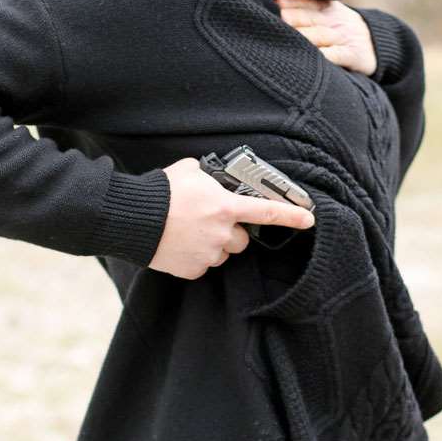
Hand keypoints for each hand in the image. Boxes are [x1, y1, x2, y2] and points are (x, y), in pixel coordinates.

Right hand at [149, 157, 314, 279]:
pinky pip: (202, 265)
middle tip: (209, 222)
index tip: (309, 219)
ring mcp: (208, 254)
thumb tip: (211, 178)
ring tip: (187, 232)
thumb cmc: (161, 192)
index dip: (291, 216)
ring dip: (212, 245)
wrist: (132, 218)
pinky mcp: (193, 269)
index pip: (267, 212)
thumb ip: (208, 177)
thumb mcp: (189, 171)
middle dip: (230, 233)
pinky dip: (194, 257)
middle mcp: (222, 234)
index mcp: (226, 207)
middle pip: (241, 240)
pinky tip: (178, 244)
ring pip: (221, 254)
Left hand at [274, 0, 376, 76]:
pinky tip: (315, 56)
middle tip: (280, 16)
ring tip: (291, 35)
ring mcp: (344, 38)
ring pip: (323, 36)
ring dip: (307, 35)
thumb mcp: (329, 14)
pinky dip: (326, 56)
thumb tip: (275, 2)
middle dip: (296, 16)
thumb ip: (308, 9)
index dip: (295, 0)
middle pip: (313, 18)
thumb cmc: (341, 31)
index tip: (278, 0)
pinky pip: (338, 55)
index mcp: (327, 9)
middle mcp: (334, 21)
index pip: (310, 2)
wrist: (376, 44)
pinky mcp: (353, 55)